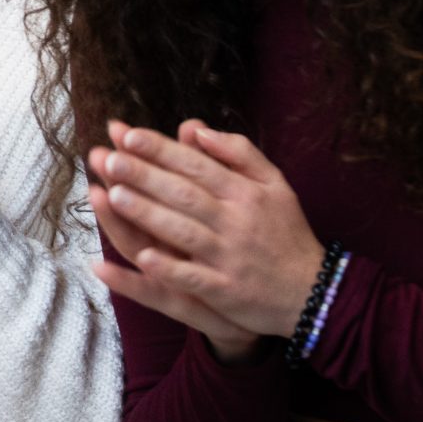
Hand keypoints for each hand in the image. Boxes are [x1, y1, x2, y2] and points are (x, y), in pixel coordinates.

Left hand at [87, 120, 324, 357]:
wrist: (314, 291)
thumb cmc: (286, 232)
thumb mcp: (274, 184)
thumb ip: (239, 153)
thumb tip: (197, 129)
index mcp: (245, 193)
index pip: (196, 165)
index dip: (160, 150)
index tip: (127, 135)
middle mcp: (237, 221)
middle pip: (184, 193)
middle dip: (144, 175)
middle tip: (108, 158)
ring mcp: (230, 257)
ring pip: (183, 231)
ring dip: (148, 213)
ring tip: (114, 195)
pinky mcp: (226, 291)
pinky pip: (195, 277)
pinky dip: (171, 268)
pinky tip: (144, 258)